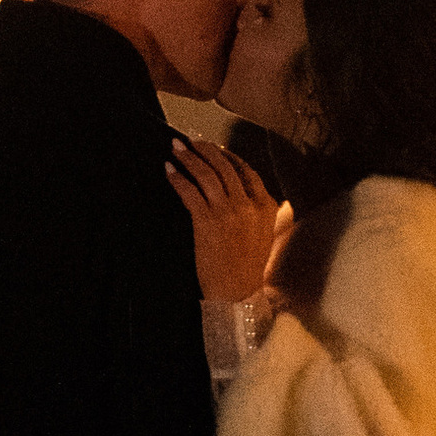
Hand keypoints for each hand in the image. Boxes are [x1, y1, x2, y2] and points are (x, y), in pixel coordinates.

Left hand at [166, 136, 281, 303]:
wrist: (236, 293)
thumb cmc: (248, 268)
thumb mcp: (265, 235)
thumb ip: (266, 213)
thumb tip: (264, 196)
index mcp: (265, 206)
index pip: (246, 170)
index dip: (228, 155)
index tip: (215, 148)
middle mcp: (247, 204)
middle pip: (224, 167)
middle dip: (205, 149)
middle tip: (190, 141)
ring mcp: (226, 212)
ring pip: (206, 174)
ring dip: (188, 157)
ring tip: (176, 148)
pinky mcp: (206, 221)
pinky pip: (189, 192)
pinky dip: (177, 178)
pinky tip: (169, 170)